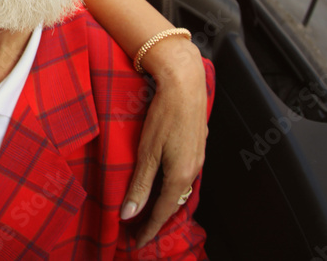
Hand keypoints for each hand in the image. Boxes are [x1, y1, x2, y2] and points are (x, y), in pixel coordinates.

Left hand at [121, 38, 207, 247]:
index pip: (162, 212)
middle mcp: (193, 170)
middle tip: (139, 232)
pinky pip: (184, 176)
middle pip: (173, 203)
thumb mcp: (147, 152)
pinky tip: (163, 184)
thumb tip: (128, 214)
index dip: (149, 229)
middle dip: (156, 219)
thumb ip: (139, 184)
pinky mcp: (197, 146)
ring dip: (164, 203)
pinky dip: (171, 187)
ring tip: (149, 212)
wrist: (185, 83)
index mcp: (180, 175)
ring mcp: (198, 158)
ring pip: (180, 189)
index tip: (137, 243)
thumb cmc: (164, 115)